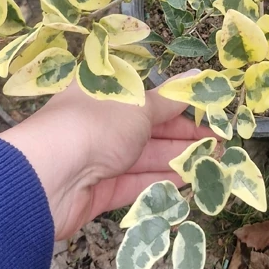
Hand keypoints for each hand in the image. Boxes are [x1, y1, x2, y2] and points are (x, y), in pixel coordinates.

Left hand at [0, 70, 211, 239]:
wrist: (48, 177)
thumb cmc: (95, 125)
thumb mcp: (139, 105)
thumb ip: (170, 99)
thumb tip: (199, 75)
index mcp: (105, 94)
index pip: (148, 98)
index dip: (180, 105)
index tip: (210, 114)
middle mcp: (100, 124)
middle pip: (148, 129)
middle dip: (184, 136)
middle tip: (220, 144)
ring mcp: (97, 159)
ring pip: (143, 158)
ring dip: (177, 160)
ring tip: (212, 164)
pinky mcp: (96, 192)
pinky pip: (133, 185)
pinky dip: (159, 183)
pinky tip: (186, 184)